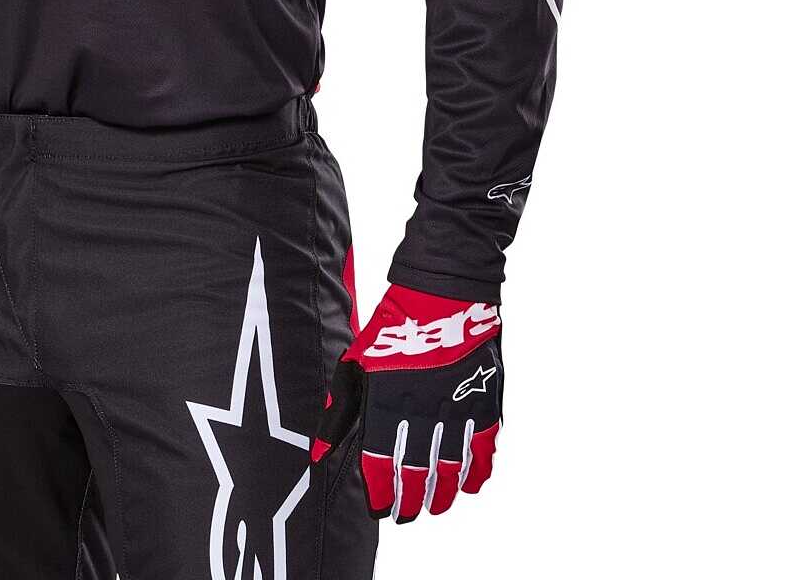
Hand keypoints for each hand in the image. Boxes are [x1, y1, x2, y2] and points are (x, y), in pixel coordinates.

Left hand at [312, 285, 501, 522]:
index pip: (380, 463)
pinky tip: (469, 484)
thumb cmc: (394, 325)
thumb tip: (320, 452)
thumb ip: (340, 410)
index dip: (380, 493)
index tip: (379, 510)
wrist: (443, 290)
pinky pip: (485, 449)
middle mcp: (422, 411)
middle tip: (405, 516)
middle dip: (410, 501)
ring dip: (443, 494)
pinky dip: (478, 472)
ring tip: (435, 507)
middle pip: (416, 473)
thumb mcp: (357, 362)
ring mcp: (456, 408)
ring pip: (451, 469)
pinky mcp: (485, 401)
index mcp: (387, 401)